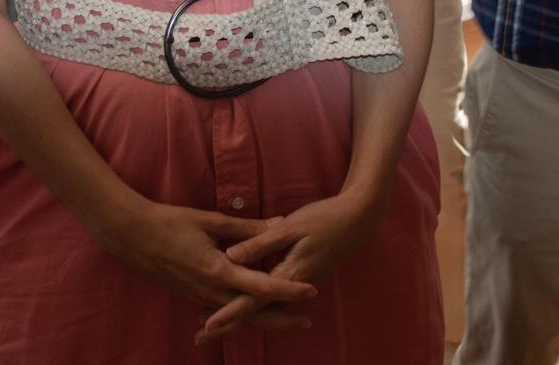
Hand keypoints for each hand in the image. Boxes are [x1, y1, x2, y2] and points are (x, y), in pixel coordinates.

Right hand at [94, 200, 316, 331]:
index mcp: (218, 271)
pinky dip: (241, 316)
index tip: (312, 291)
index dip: (289, 290)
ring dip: (264, 319)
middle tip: (307, 321)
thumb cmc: (170, 223)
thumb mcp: (210, 220)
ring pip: (239, 317)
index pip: (262, 286)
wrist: (132, 236)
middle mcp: (211, 291)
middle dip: (282, 320)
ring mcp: (200, 297)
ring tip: (287, 318)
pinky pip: (223, 312)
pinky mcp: (193, 296)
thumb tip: (278, 224)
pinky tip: (251, 312)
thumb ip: (246, 227)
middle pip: (254, 314)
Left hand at [207, 192, 381, 340]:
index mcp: (288, 275)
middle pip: (255, 312)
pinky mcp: (298, 280)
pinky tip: (237, 302)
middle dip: (228, 324)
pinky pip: (272, 299)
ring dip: (238, 317)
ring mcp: (296, 286)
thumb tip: (231, 256)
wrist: (358, 221)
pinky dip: (253, 304)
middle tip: (199, 338)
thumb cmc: (324, 219)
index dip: (229, 313)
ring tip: (212, 327)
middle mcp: (292, 287)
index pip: (252, 299)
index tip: (208, 325)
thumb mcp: (292, 227)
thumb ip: (260, 242)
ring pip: (263, 308)